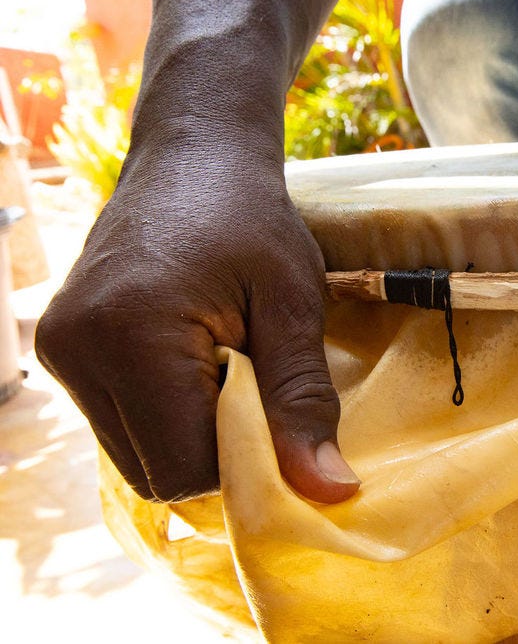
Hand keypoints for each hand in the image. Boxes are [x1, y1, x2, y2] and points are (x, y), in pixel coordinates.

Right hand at [35, 142, 359, 502]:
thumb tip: (327, 491)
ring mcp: (61, 349)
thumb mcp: (293, 306)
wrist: (195, 154)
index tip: (279, 416)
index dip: (242, 462)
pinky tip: (193, 361)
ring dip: (190, 432)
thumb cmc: (252, 219)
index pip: (182, 470)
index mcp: (129, 338)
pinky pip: (120, 420)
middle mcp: (76, 350)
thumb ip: (303, 401)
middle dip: (215, 450)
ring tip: (223, 363)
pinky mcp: (63, 345)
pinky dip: (165, 412)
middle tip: (255, 383)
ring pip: (135, 453)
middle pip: (154, 472)